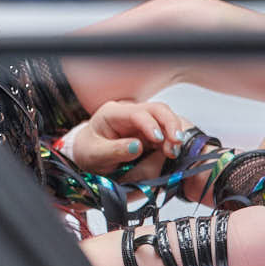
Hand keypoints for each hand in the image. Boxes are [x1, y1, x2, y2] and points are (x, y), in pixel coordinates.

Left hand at [72, 100, 191, 173]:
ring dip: (173, 135)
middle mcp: (130, 114)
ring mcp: (142, 124)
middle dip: (170, 124)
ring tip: (174, 153)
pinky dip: (172, 144)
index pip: (137, 113)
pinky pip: (166, 135)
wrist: (87, 155)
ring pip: (166, 120)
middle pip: (158, 110)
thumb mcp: (94, 154)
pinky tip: (172, 155)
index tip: (159, 140)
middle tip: (177, 143)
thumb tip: (137, 147)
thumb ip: (114, 150)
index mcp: (113, 113)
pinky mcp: (150, 136)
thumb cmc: (89, 151)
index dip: (150, 124)